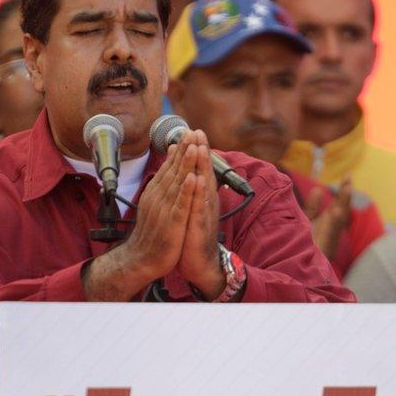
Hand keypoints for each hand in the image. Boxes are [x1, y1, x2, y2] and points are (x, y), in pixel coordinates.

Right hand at [83, 138, 197, 300]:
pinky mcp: (172, 223)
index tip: (187, 131)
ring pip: (177, 183)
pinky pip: (180, 205)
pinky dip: (186, 192)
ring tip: (193, 147)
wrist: (141, 259)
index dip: (179, 149)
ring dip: (185, 165)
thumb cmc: (152, 233)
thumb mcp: (156, 205)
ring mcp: (165, 209)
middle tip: (191, 131)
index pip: (169, 167)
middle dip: (184, 150)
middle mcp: (159, 197)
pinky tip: (192, 179)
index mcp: (156, 192)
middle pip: (173, 170)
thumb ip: (162, 185)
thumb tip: (168, 166)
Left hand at [176, 129, 224, 298]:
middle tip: (198, 131)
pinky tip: (197, 181)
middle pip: (204, 173)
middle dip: (201, 151)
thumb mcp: (192, 210)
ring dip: (202, 167)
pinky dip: (198, 194)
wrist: (199, 264)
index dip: (197, 151)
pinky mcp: (199, 227)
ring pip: (204, 186)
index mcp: (202, 198)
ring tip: (200, 148)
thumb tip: (190, 172)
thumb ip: (192, 191)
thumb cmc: (193, 237)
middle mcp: (205, 203)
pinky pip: (199, 208)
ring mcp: (203, 214)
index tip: (193, 131)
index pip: (200, 170)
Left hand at [304, 177, 351, 259]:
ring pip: (337, 224)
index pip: (338, 206)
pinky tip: (337, 213)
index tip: (347, 177)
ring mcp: (326, 242)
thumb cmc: (300, 245)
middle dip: (345, 197)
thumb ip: (313, 208)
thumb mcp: (307, 222)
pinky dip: (334, 225)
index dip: (343, 193)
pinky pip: (328, 238)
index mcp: (327, 225)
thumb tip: (318, 189)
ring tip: (346, 191)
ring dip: (342, 208)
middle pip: (340, 213)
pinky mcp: (321, 251)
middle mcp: (329, 233)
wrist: (293, 270)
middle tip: (348, 179)